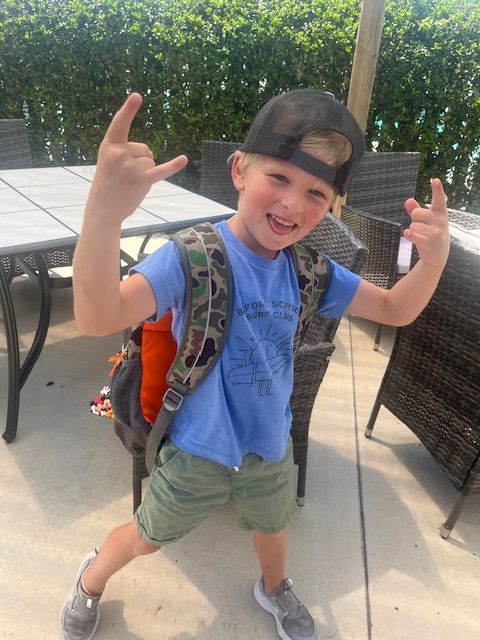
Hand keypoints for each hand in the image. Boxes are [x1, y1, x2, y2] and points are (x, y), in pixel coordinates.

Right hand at [85, 93, 187, 223]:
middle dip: (141, 162)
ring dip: (146, 173)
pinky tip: (183, 159)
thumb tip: (148, 154)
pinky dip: (173, 166)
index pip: (119, 123)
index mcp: (108, 146)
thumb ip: (124, 151)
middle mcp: (118, 153)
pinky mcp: (141, 181)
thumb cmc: (108, 184)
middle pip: (145, 149)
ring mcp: (129, 167)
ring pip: (151, 161)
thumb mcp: (109, 162)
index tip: (137, 96)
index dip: (129, 109)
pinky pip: (161, 170)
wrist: (103, 209)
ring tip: (130, 183)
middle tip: (125, 177)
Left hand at [403, 178, 449, 267]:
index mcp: (440, 212)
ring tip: (423, 237)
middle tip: (423, 228)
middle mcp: (440, 220)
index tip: (435, 180)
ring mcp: (436, 231)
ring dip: (414, 231)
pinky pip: (414, 234)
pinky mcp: (429, 241)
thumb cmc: (431, 234)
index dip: (437, 189)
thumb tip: (408, 201)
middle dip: (414, 220)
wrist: (438, 256)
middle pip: (416, 213)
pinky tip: (407, 233)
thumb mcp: (427, 221)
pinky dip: (409, 234)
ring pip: (413, 225)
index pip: (439, 199)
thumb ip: (416, 210)